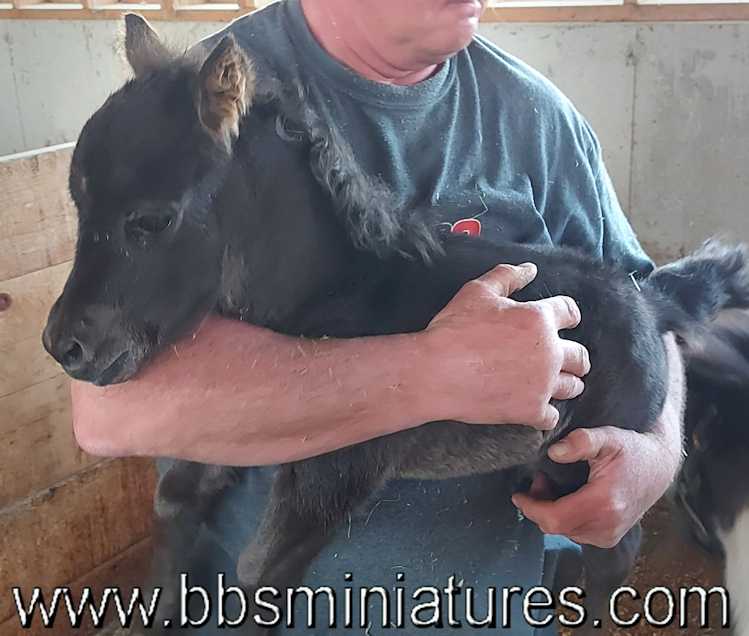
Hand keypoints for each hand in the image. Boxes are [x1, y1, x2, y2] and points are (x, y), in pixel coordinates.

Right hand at [422, 262, 590, 430]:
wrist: (435, 372)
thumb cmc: (454, 330)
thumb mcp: (477, 292)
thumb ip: (507, 276)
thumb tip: (530, 269)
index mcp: (539, 319)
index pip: (570, 313)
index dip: (568, 316)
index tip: (564, 322)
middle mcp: (549, 352)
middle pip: (580, 356)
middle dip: (574, 356)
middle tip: (563, 358)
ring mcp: (543, 384)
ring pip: (572, 386)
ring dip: (566, 383)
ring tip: (553, 384)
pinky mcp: (531, 411)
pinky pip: (552, 416)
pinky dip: (546, 413)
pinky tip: (536, 409)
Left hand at [511, 334, 684, 547]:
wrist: (660, 466)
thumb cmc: (634, 450)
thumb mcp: (608, 437)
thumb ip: (580, 441)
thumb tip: (554, 453)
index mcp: (603, 504)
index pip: (554, 519)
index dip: (531, 508)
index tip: (518, 494)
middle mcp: (607, 526)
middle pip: (556, 527)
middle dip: (539, 506)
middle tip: (539, 479)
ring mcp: (609, 535)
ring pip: (565, 531)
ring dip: (552, 511)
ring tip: (552, 484)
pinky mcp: (610, 536)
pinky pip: (577, 532)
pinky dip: (565, 517)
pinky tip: (567, 497)